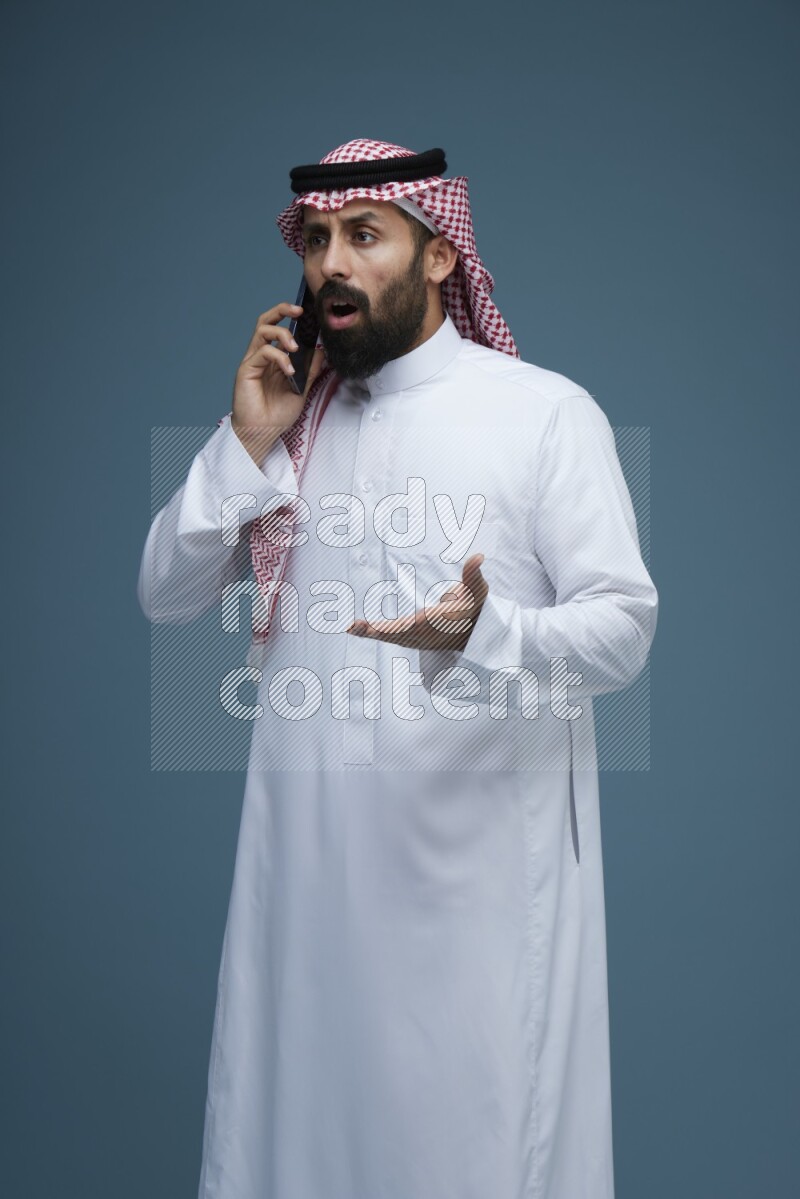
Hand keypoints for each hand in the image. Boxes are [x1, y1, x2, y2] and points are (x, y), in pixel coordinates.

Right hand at [231, 301, 324, 462]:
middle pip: (266, 321)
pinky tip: (289, 370)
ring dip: (282, 333)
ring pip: (262, 330)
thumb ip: (310, 371)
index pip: (278, 328)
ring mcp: (253, 361)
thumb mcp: (301, 390)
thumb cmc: (277, 415)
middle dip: (282, 310)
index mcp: (273, 358)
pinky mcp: (246, 370)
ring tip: (295, 348)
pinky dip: (279, 357)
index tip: (306, 313)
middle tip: (299, 310)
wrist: (263, 433)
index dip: (289, 316)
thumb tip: (321, 351)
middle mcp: (261, 356)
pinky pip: (263, 352)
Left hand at [346, 554, 489, 652]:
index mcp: (442, 621)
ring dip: (371, 633)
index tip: (399, 624)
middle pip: (402, 634)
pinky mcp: (407, 636)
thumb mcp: (477, 590)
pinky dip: (370, 633)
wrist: (471, 631)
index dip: (412, 625)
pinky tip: (352, 629)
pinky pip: (387, 635)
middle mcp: (427, 632)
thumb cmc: (472, 606)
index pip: (425, 624)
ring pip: (391, 636)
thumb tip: (479, 556)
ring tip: (352, 628)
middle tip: (360, 627)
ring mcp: (416, 636)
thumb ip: (474, 574)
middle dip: (382, 631)